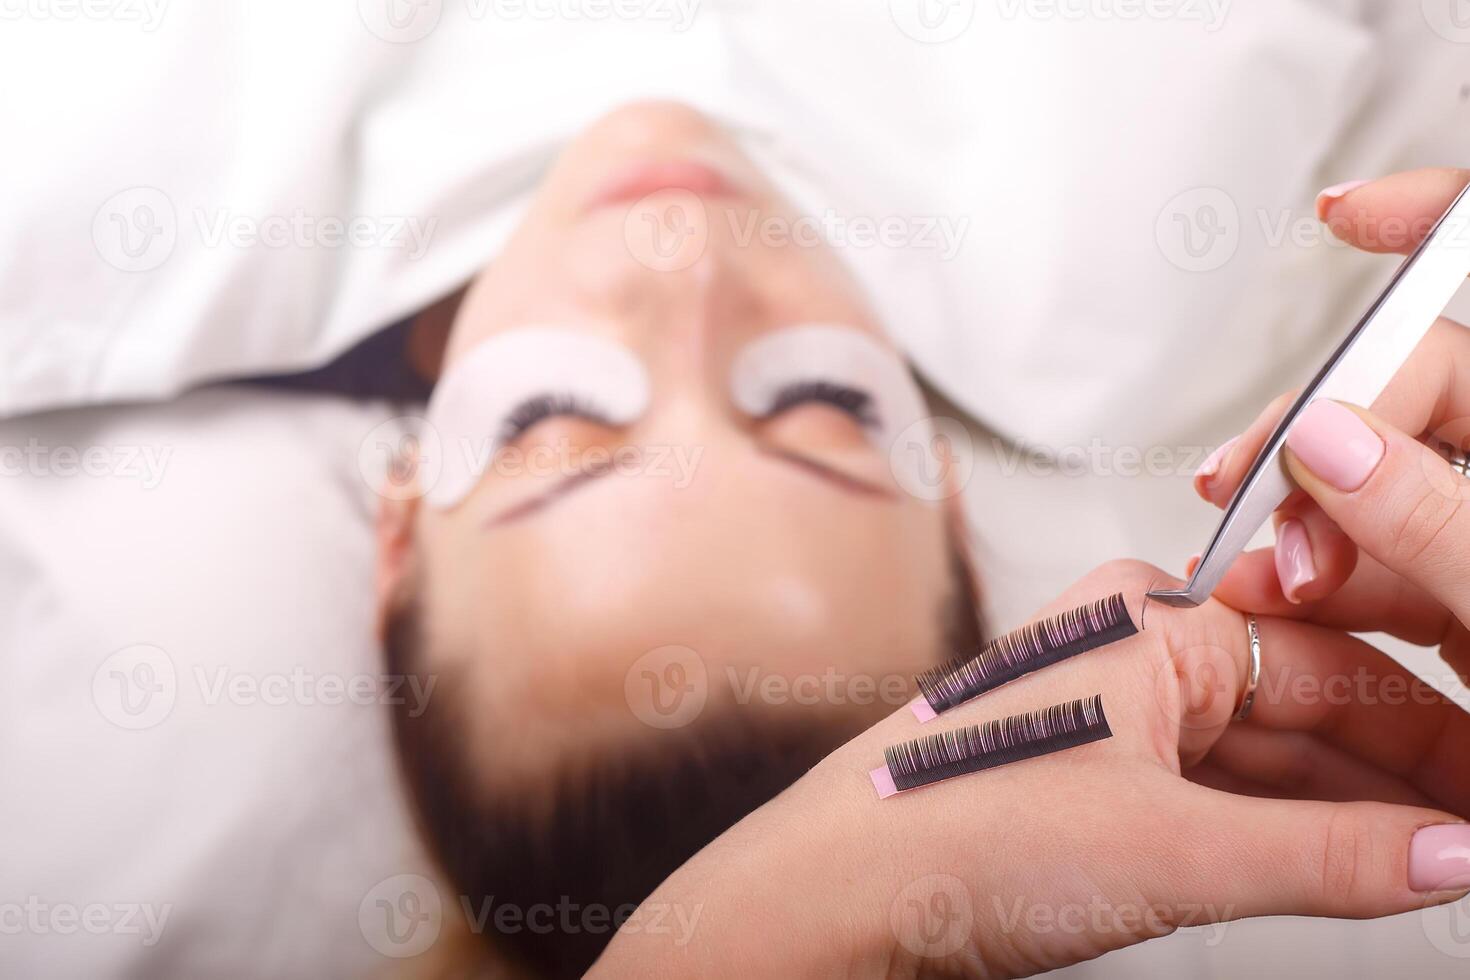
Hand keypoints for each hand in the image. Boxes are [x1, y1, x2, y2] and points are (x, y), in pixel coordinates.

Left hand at [591, 561, 1469, 977]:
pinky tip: (1339, 873)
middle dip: (1396, 780)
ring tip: (1428, 861)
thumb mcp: (1172, 851)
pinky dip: (1278, 840)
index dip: (1430, 737)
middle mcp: (1127, 650)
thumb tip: (1445, 854)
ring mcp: (1105, 718)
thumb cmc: (953, 835)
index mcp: (1149, 618)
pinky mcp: (1085, 782)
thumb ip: (1327, 857)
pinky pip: (1209, 801)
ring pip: (1258, 763)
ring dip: (1342, 817)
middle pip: (1302, 712)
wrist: (832, 898)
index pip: (1334, 665)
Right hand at [1196, 168, 1469, 684]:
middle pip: (1409, 406)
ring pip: (1377, 504)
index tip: (1355, 220)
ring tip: (1258, 575)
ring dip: (1301, 532)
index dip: (1431, 238)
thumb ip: (1438, 522)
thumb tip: (1335, 439)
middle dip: (1315, 440)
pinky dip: (1318, 593)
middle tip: (1260, 487)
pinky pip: (1380, 580)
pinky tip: (1279, 607)